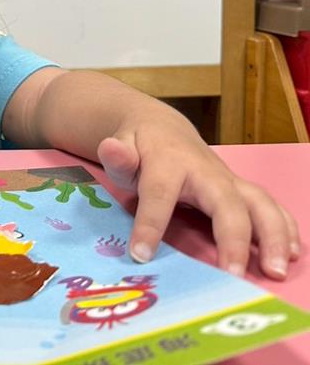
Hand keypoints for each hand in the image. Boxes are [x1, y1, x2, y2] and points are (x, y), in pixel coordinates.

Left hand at [97, 122, 300, 279]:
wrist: (163, 129)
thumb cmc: (139, 148)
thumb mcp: (120, 148)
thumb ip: (117, 155)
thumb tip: (112, 149)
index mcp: (169, 163)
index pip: (160, 195)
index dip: (150, 225)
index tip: (141, 255)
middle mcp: (206, 172)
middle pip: (226, 203)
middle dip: (232, 239)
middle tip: (232, 276)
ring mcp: (229, 181)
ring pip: (260, 204)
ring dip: (272, 237)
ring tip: (273, 271)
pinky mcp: (242, 190)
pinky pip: (270, 207)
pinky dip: (285, 229)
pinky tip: (291, 255)